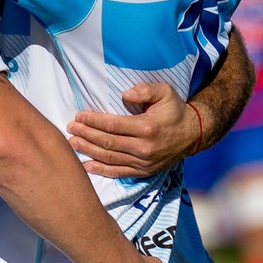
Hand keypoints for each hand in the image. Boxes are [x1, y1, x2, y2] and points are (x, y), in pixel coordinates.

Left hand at [67, 82, 197, 178]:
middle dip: (86, 135)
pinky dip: (102, 170)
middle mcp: (144, 147)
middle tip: (70, 129)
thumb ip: (146, 89)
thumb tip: (126, 94)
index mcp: (147, 127)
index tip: (79, 116)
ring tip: (73, 144)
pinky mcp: (144, 172)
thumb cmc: (174, 110)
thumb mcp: (165, 92)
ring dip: (89, 151)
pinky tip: (87, 166)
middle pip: (108, 142)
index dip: (93, 121)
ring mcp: (144, 162)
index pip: (113, 125)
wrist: (192, 134)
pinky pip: (119, 173)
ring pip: (110, 158)